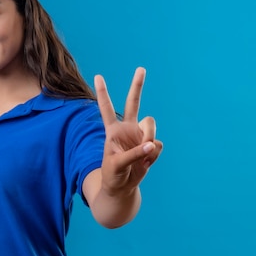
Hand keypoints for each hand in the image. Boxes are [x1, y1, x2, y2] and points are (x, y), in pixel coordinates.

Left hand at [94, 67, 162, 195]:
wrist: (122, 186)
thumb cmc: (113, 174)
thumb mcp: (117, 164)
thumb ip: (134, 154)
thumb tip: (152, 145)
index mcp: (113, 130)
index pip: (106, 108)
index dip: (103, 92)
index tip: (98, 76)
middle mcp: (127, 128)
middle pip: (133, 102)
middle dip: (137, 85)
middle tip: (141, 68)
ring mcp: (140, 136)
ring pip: (151, 125)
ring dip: (149, 137)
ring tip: (143, 154)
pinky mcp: (151, 146)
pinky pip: (157, 145)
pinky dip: (153, 155)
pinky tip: (145, 163)